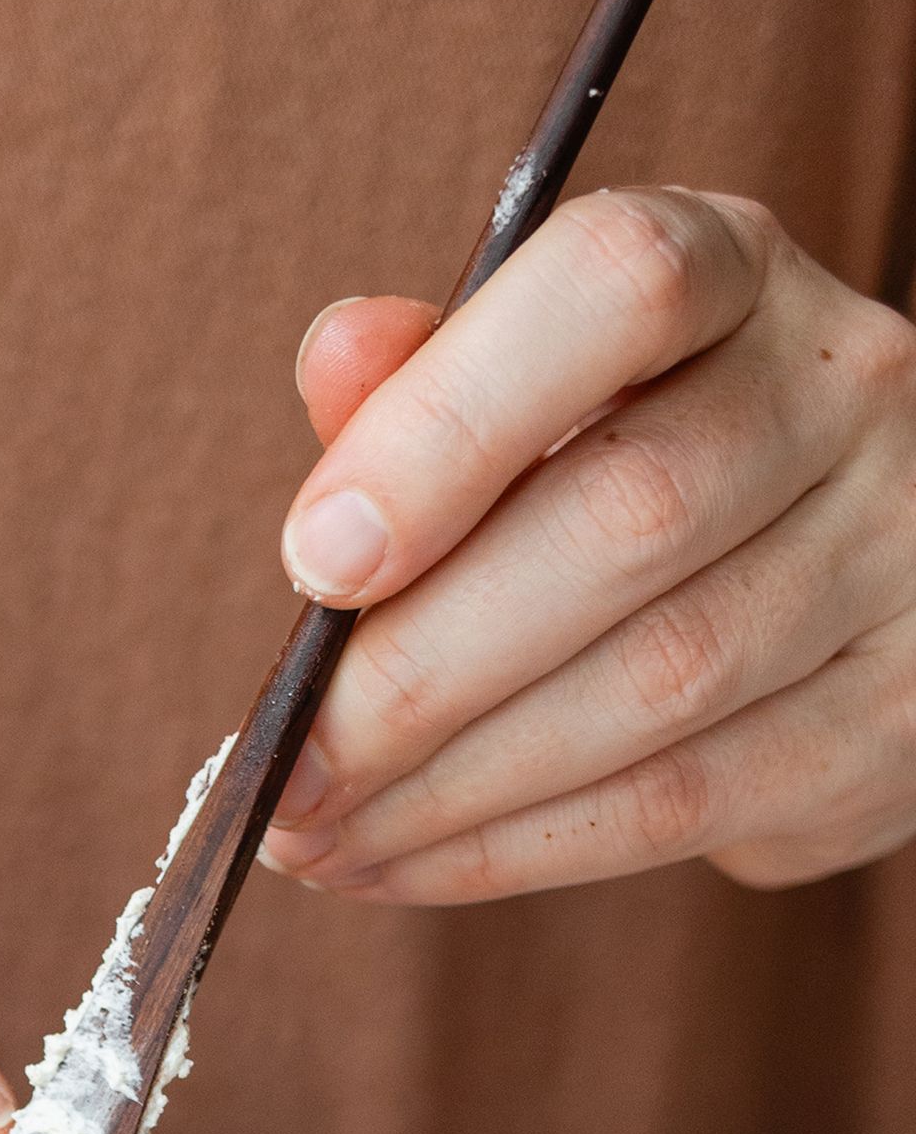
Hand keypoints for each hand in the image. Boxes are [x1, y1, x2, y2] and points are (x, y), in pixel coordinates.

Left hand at [261, 187, 915, 899]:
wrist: (826, 569)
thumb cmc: (616, 459)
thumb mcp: (522, 388)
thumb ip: (421, 379)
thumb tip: (338, 353)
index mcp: (734, 270)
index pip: (614, 291)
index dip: (448, 425)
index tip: (311, 562)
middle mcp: (848, 385)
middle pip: (628, 517)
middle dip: (415, 672)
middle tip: (280, 767)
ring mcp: (901, 545)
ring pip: (659, 682)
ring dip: (447, 787)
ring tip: (310, 833)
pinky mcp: (901, 704)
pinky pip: (690, 797)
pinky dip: (516, 848)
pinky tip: (399, 862)